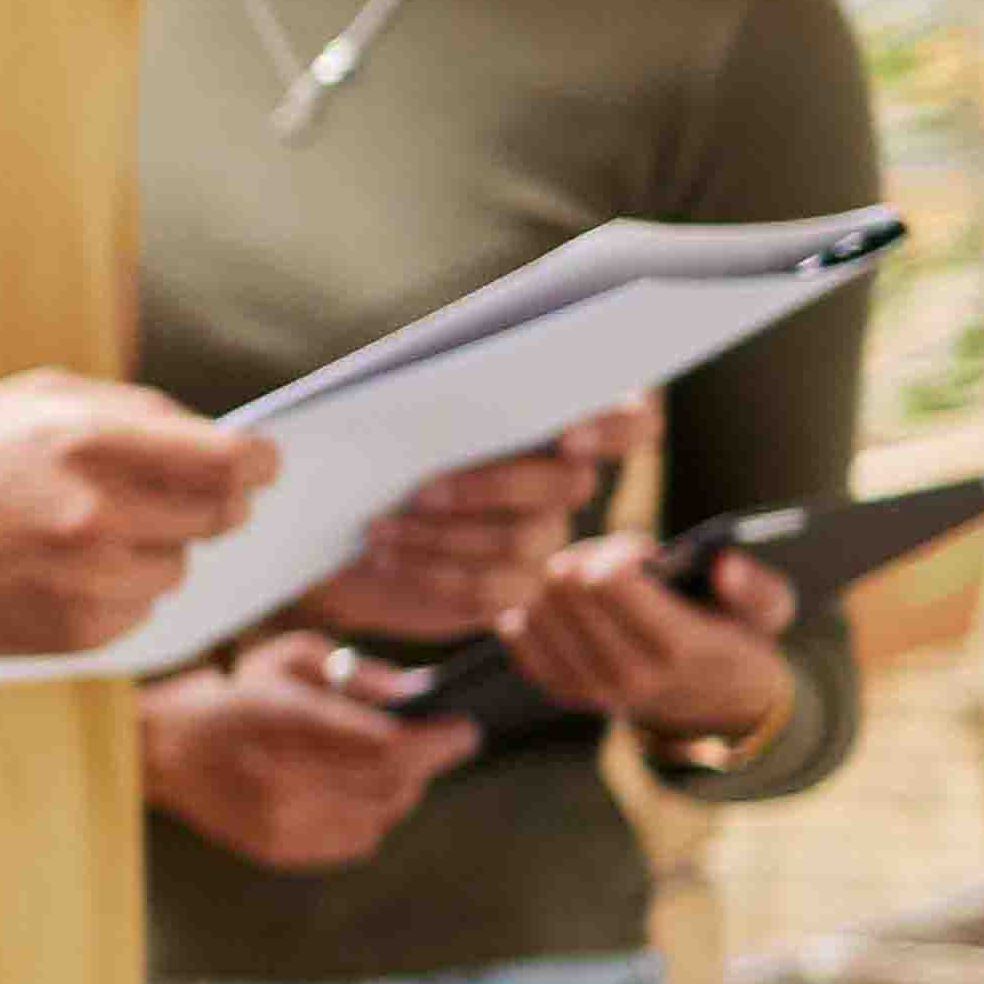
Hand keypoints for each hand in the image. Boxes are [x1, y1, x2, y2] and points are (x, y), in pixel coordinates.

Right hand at [0, 374, 271, 663]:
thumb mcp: (35, 400)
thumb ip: (132, 410)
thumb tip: (214, 438)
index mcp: (88, 441)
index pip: (225, 459)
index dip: (259, 461)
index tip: (264, 462)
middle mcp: (97, 515)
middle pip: (218, 516)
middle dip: (214, 500)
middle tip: (190, 492)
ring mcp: (90, 581)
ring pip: (181, 566)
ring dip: (158, 547)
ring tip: (91, 532)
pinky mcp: (80, 632)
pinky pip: (143, 609)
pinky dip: (122, 589)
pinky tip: (65, 570)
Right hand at [138, 630, 468, 871]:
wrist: (163, 750)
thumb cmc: (231, 696)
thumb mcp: (291, 658)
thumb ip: (359, 675)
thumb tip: (418, 697)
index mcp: (287, 722)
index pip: (388, 746)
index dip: (437, 742)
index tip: (464, 729)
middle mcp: (285, 779)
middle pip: (391, 785)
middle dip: (428, 764)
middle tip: (443, 743)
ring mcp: (282, 821)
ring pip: (380, 817)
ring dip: (402, 791)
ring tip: (399, 766)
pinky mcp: (279, 849)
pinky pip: (356, 842)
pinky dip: (373, 818)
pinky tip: (360, 792)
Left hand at [301, 403, 643, 642]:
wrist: (351, 509)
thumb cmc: (386, 439)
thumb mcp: (407, 405)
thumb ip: (442, 394)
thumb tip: (440, 398)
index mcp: (558, 415)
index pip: (633, 420)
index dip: (616, 428)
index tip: (568, 439)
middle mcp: (566, 478)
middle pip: (568, 484)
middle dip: (491, 487)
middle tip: (424, 491)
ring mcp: (547, 536)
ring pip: (519, 541)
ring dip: (439, 535)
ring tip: (379, 528)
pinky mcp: (515, 586)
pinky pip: (487, 589)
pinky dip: (428, 571)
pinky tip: (385, 557)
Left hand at [500, 530, 800, 747]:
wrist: (718, 704)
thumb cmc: (738, 639)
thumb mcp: (768, 612)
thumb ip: (756, 586)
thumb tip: (725, 565)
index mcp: (678, 648)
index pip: (608, 581)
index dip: (618, 550)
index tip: (639, 551)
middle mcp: (629, 675)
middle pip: (566, 588)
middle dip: (587, 558)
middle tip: (611, 561)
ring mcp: (592, 689)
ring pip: (537, 609)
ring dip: (559, 583)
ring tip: (593, 585)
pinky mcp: (565, 693)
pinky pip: (518, 638)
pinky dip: (533, 611)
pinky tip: (560, 604)